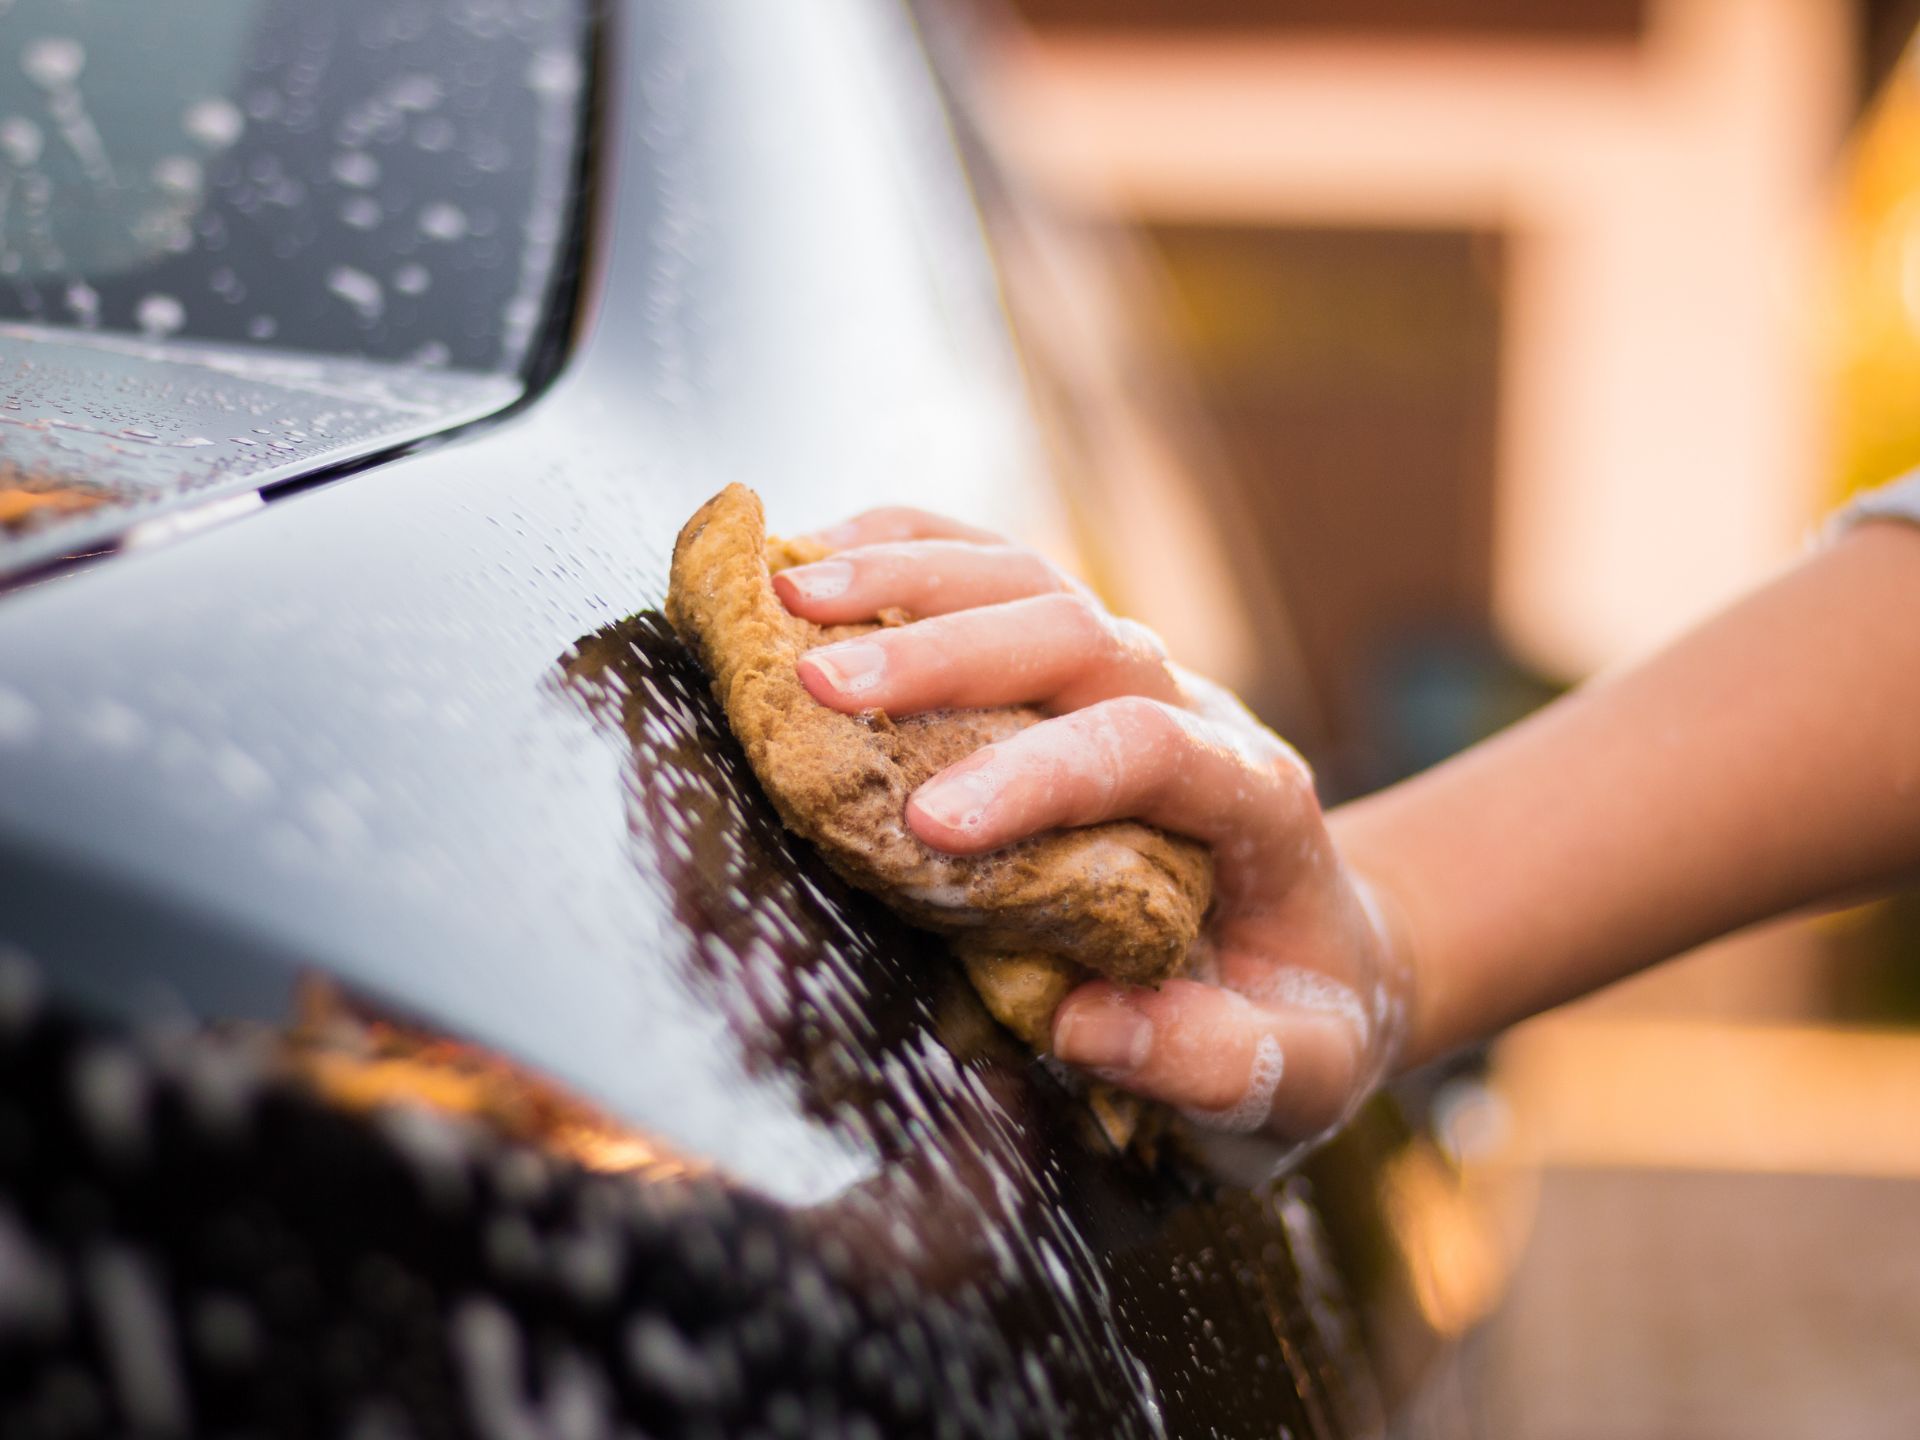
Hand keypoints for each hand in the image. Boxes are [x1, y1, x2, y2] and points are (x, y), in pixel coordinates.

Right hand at [774, 506, 1413, 1163]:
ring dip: (907, 576)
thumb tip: (1084, 1026)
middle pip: (1079, 634)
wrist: (1320, 942)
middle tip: (816, 684)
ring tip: (782, 594)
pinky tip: (815, 554)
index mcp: (1254, 798)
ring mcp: (1135, 671)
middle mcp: (1195, 707)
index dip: (1041, 774)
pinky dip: (907, 550)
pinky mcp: (1078, 665)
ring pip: (1031, 581)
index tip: (931, 826)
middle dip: (945, 653)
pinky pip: (997, 574)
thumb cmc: (1300, 1013)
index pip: (1149, 748)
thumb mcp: (1300, 1071)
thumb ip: (1217, 1061)